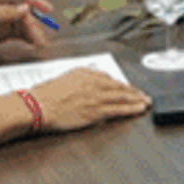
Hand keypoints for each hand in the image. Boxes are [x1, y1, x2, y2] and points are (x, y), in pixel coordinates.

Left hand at [0, 0, 54, 56]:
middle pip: (26, 14)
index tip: (48, 10)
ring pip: (23, 25)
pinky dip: (26, 38)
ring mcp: (2, 21)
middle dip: (36, 25)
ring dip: (33, 33)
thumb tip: (26, 8)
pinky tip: (33, 43)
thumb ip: (8, 12)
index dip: (37, 2)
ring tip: (41, 43)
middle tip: (43, 37)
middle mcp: (2, 9)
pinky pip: (18, 34)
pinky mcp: (0, 33)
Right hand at [29, 68, 151, 132]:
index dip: (119, 83)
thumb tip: (84, 85)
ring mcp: (96, 96)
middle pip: (118, 86)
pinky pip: (118, 109)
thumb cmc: (44, 95)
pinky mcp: (96, 111)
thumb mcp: (62, 80)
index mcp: (84, 72)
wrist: (37, 105)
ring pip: (122, 96)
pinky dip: (131, 109)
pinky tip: (139, 109)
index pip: (107, 77)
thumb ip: (77, 81)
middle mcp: (93, 82)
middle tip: (143, 94)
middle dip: (133, 90)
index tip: (126, 87)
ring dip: (136, 99)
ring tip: (146, 101)